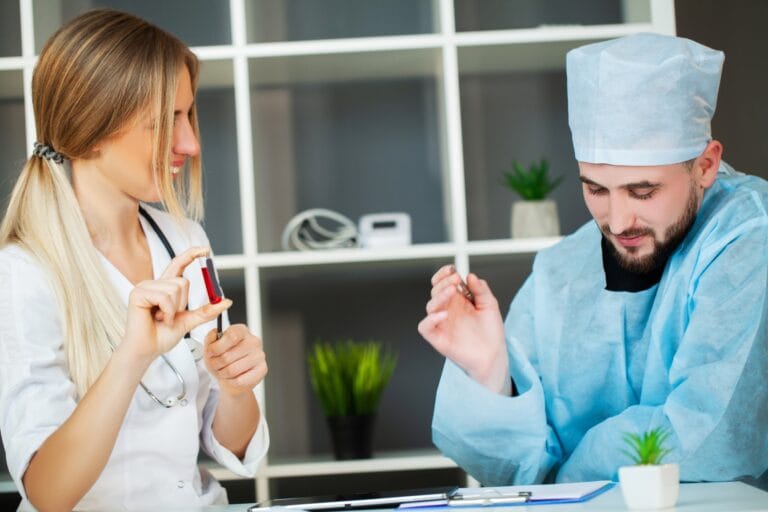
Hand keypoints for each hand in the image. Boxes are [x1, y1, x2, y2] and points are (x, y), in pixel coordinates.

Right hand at [123, 247, 231, 363]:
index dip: (192, 254)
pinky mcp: (138, 293)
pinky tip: (157, 319)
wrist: (148, 350)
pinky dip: (166, 312)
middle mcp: (154, 283)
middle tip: (169, 316)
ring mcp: (144, 286)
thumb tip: (226, 301)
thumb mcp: (190, 321)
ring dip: (174, 309)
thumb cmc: (162, 336)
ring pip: (175, 288)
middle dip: (182, 303)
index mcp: (165, 287)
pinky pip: (165, 296)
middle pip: (183, 281)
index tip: (207, 249)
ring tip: (162, 318)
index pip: (179, 263)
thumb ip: (206, 311)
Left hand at [204, 324, 267, 395]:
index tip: (211, 353)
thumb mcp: (211, 347)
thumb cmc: (223, 359)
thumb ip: (210, 338)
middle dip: (215, 364)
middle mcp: (253, 341)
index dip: (217, 347)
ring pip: (232, 370)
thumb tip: (215, 333)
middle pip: (227, 356)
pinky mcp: (262, 369)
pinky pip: (239, 380)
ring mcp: (259, 355)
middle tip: (215, 365)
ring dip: (222, 374)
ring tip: (222, 371)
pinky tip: (232, 378)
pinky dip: (230, 382)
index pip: (231, 336)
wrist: (231, 376)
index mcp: (242, 330)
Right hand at [417, 265, 508, 392]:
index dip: (444, 274)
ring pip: (430, 306)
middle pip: (436, 291)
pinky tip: (443, 314)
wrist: (493, 355)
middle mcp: (448, 310)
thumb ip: (481, 289)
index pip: (443, 283)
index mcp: (458, 300)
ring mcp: (441, 323)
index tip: (452, 269)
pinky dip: (430, 319)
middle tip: (456, 279)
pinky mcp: (438, 337)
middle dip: (444, 282)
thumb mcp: (490, 305)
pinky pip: (425, 327)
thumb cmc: (490, 332)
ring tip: (452, 291)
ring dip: (439, 295)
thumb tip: (471, 276)